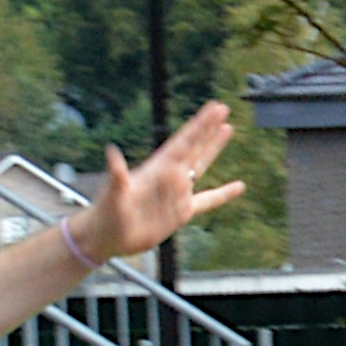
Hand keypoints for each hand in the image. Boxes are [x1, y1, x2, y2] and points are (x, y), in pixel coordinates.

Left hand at [76, 97, 248, 265]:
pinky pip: (208, 201)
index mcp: (157, 169)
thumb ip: (117, 176)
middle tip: (222, 109)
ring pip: (201, 166)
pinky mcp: (181, 213)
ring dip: (213, 148)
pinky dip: (224, 194)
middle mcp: (169, 177)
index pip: (183, 142)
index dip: (199, 125)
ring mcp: (176, 194)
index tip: (213, 108)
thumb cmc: (106, 215)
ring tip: (227, 129)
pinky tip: (239, 187)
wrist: (107, 237)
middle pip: (194, 147)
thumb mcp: (112, 195)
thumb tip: (111, 153)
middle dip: (208, 128)